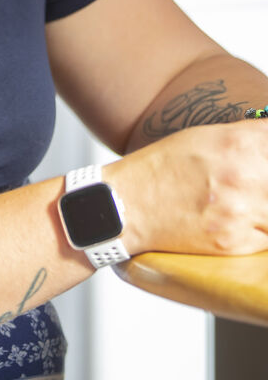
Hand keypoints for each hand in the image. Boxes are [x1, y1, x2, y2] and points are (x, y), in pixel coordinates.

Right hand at [108, 121, 267, 256]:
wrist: (127, 205)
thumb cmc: (163, 168)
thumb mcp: (204, 137)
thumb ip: (248, 138)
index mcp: (237, 143)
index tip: (263, 159)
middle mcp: (242, 176)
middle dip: (265, 181)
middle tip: (256, 183)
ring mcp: (239, 212)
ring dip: (265, 205)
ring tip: (247, 200)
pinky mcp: (234, 242)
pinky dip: (260, 230)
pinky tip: (242, 220)